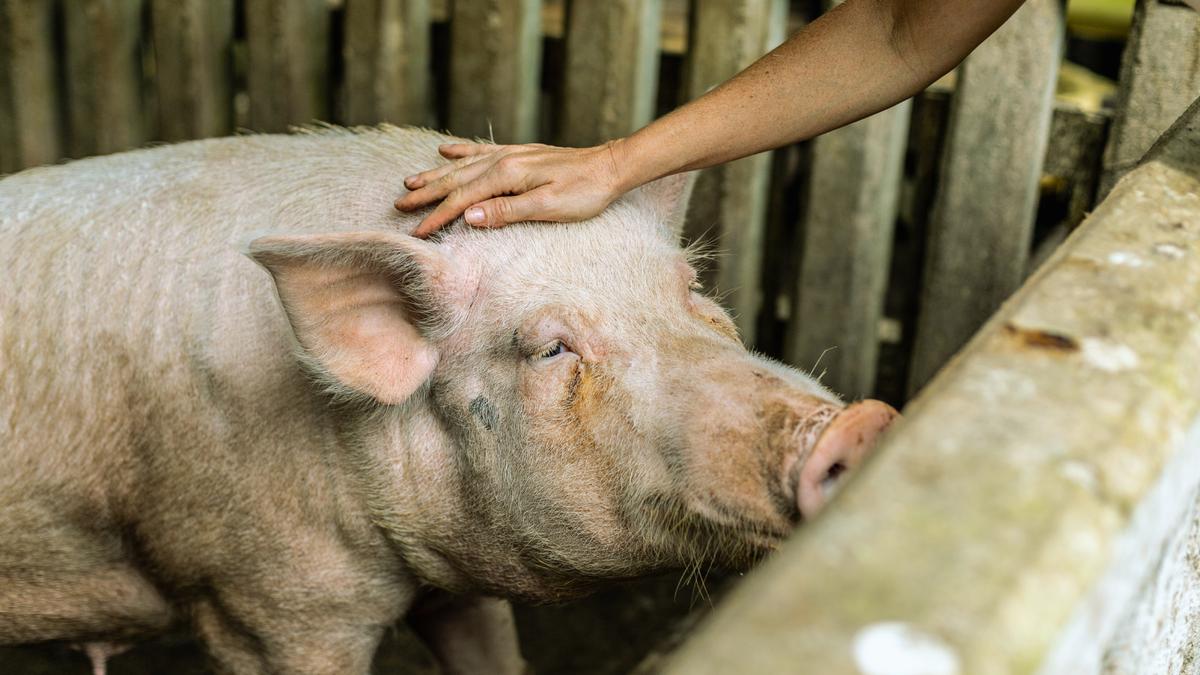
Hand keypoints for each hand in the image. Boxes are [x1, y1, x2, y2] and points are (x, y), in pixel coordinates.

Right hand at [395, 142, 626, 237]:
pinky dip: (460, 151)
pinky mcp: (519, 154)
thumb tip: (469, 217)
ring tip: (410, 180)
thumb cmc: (584, 193)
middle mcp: (504, 160)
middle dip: (426, 193)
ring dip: (436, 174)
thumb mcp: (547, 208)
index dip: (438, 216)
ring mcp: (510, 155)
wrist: (609, 167)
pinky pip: (481, 151)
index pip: (464, 200)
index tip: (417, 231)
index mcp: (508, 176)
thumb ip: (506, 212)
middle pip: (456, 180)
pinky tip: (445, 150)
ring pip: (463, 165)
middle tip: (399, 204)